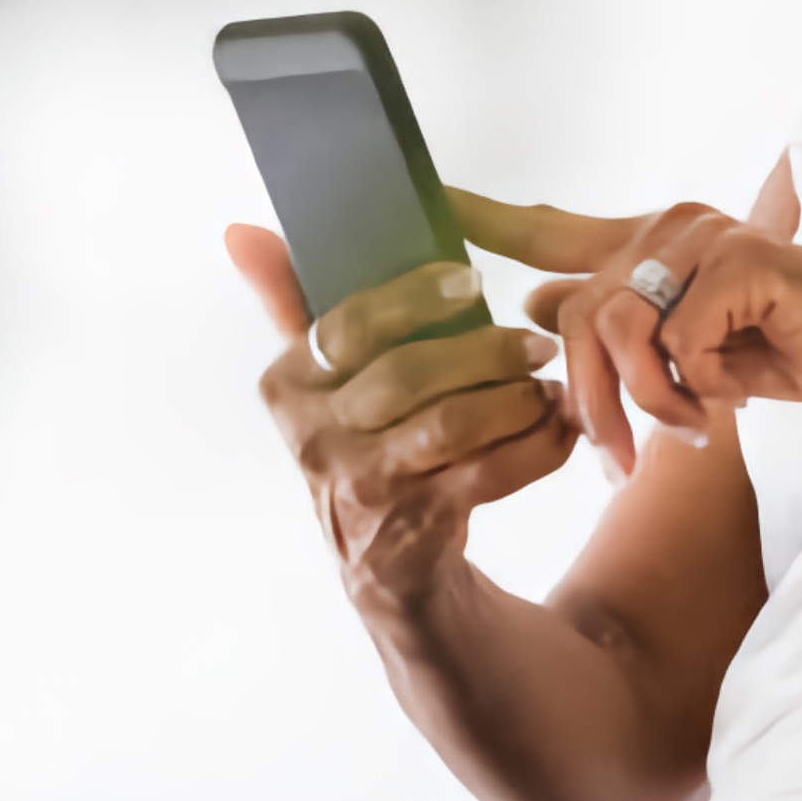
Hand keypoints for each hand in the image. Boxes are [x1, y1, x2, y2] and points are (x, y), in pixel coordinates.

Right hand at [231, 225, 576, 599]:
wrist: (384, 569)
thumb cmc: (360, 446)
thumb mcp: (319, 382)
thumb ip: (288, 303)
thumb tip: (241, 232)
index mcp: (289, 387)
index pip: (349, 324)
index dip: (414, 296)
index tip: (470, 278)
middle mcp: (316, 439)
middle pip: (407, 373)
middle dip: (483, 349)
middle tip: (536, 342)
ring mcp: (365, 487)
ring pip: (449, 424)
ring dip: (514, 398)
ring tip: (549, 385)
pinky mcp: (416, 525)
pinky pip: (487, 474)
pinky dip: (535, 446)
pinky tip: (560, 428)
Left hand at [448, 191, 801, 475]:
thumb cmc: (783, 351)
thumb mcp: (685, 349)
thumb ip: (616, 326)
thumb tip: (530, 305)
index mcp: (652, 240)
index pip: (550, 227)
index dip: (486, 217)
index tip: (427, 198)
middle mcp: (672, 225)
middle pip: (578, 315)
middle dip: (589, 402)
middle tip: (617, 464)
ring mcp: (706, 237)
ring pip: (622, 331)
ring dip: (648, 402)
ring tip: (687, 428)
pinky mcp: (741, 262)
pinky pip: (680, 342)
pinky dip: (701, 387)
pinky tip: (732, 394)